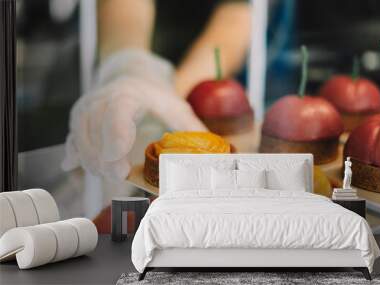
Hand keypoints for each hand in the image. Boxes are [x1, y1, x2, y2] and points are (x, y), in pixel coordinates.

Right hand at [62, 50, 206, 180]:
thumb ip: (192, 130)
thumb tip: (215, 157)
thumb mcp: (177, 107)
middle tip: (120, 176)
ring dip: (94, 163)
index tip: (120, 166)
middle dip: (105, 162)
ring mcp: (85, 110)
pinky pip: (72, 140)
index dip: (117, 140)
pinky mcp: (77, 120)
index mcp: (126, 96)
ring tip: (111, 173)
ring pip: (81, 141)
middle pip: (95, 135)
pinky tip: (71, 164)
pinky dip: (76, 155)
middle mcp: (100, 101)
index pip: (117, 117)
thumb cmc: (155, 95)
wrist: (130, 75)